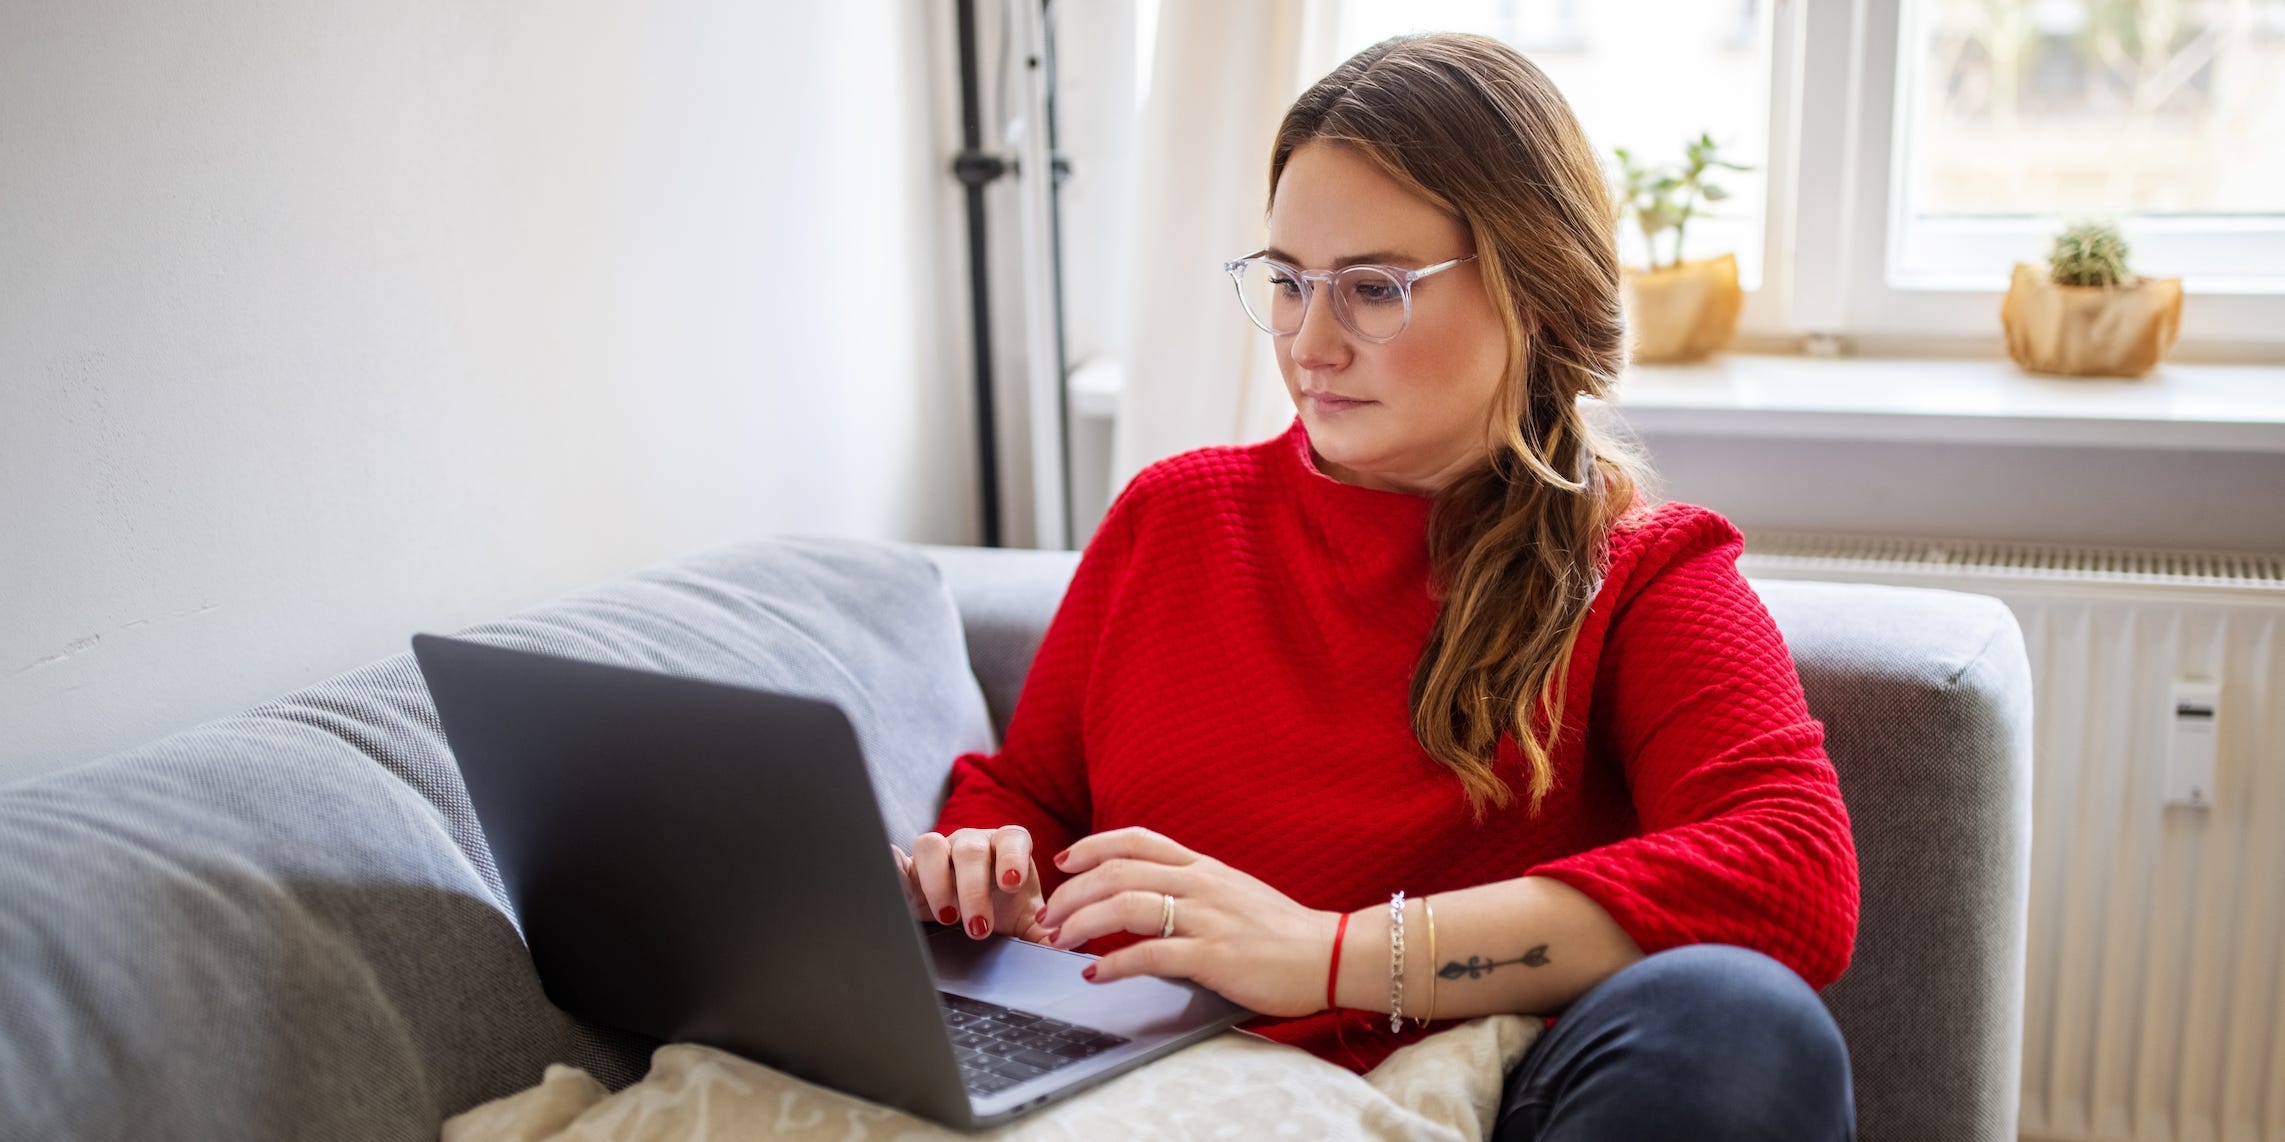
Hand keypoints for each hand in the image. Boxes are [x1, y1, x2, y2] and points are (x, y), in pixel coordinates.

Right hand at [894, 826, 1052, 944]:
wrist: (964, 915)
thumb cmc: (1000, 911)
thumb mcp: (1023, 923)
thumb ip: (1044, 932)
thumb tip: (1069, 946)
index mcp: (1006, 847)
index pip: (1013, 838)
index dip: (1012, 857)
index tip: (1013, 884)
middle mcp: (972, 843)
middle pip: (971, 850)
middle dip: (974, 889)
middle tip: (979, 927)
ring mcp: (939, 850)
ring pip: (932, 846)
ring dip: (938, 882)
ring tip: (947, 917)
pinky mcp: (908, 865)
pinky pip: (896, 856)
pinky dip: (892, 865)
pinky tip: (895, 887)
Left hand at [1038, 826, 1336, 1017]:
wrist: (1332, 955)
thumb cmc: (1283, 932)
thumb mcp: (1234, 894)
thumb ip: (1193, 890)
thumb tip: (1149, 900)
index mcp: (1203, 867)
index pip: (1137, 839)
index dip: (1093, 845)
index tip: (1064, 860)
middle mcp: (1200, 884)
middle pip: (1118, 870)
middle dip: (1072, 891)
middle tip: (1048, 915)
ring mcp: (1206, 918)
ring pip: (1125, 904)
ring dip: (1081, 922)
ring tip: (1058, 941)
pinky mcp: (1212, 956)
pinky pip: (1149, 953)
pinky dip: (1113, 963)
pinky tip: (1094, 975)